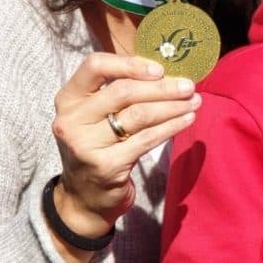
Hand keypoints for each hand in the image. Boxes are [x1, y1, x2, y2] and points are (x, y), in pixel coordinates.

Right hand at [51, 53, 200, 236]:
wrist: (85, 198)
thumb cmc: (99, 147)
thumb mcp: (97, 117)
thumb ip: (119, 93)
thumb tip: (168, 73)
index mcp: (68, 99)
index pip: (94, 66)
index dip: (129, 64)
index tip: (160, 69)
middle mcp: (71, 119)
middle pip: (123, 92)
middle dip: (162, 88)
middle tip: (189, 87)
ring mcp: (86, 144)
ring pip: (139, 115)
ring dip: (172, 107)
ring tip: (194, 102)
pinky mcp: (107, 165)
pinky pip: (147, 139)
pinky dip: (171, 127)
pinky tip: (187, 120)